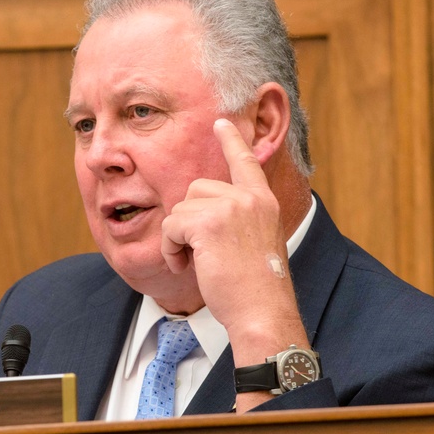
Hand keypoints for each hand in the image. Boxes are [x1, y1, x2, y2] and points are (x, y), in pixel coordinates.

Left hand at [161, 119, 307, 374]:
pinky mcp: (209, 222)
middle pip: (196, 189)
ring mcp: (231, 207)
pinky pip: (172, 226)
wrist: (262, 311)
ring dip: (177, 238)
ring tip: (193, 262)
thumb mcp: (252, 243)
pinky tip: (184, 266)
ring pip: (180, 209)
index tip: (220, 122)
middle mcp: (249, 198)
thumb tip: (198, 213)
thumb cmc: (255, 289)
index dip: (231, 141)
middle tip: (197, 252)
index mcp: (263, 202)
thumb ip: (234, 220)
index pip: (245, 162)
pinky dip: (170, 248)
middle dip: (187, 221)